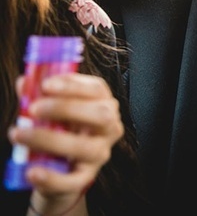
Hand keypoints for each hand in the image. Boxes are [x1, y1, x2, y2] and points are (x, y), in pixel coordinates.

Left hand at [10, 73, 123, 206]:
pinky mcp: (86, 177)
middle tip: (33, 109)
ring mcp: (100, 153)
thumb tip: (25, 82)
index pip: (96, 89)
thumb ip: (40, 95)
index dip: (72, 85)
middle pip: (100, 115)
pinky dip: (52, 177)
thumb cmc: (60, 131)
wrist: (60, 169)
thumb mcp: (53, 111)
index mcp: (103, 104)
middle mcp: (109, 127)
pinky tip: (33, 171)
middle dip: (66, 108)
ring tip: (20, 135)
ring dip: (50, 140)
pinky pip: (73, 180)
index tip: (45, 85)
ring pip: (85, 147)